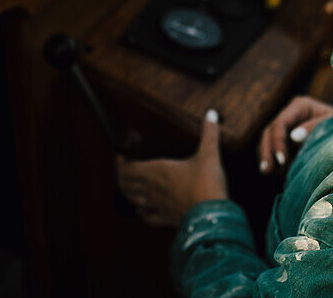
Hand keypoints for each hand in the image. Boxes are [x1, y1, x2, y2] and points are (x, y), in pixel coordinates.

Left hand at [115, 109, 228, 227]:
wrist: (212, 217)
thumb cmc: (207, 183)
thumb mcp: (209, 154)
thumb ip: (209, 132)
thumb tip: (212, 114)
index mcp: (157, 171)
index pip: (126, 169)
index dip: (119, 162)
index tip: (121, 154)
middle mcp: (152, 189)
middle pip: (125, 185)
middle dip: (122, 176)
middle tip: (125, 167)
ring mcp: (157, 206)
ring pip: (133, 200)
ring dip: (129, 192)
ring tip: (132, 185)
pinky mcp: (166, 219)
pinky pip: (147, 217)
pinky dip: (142, 212)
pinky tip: (143, 209)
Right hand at [257, 96, 332, 174]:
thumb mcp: (332, 125)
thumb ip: (313, 129)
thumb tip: (293, 136)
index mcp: (300, 106)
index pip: (281, 122)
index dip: (278, 141)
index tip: (282, 160)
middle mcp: (290, 114)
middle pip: (270, 130)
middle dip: (267, 150)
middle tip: (267, 170)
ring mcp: (287, 126)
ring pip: (268, 139)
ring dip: (266, 155)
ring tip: (266, 172)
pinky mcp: (287, 138)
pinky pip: (273, 148)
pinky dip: (272, 158)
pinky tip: (273, 172)